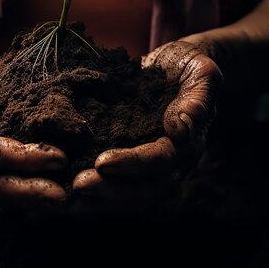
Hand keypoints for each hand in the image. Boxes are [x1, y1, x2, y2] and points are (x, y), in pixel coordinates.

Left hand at [72, 41, 221, 212]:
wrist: (178, 68)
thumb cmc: (189, 66)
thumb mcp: (201, 71)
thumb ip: (197, 98)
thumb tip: (180, 128)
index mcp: (188, 143)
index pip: (162, 161)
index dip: (133, 164)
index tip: (102, 162)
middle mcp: (172, 164)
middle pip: (145, 190)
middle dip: (111, 191)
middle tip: (78, 185)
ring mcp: (153, 168)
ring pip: (130, 197)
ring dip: (99, 201)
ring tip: (67, 199)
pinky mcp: (134, 165)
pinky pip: (117, 187)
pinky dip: (94, 196)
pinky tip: (67, 194)